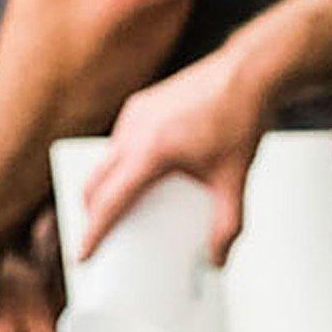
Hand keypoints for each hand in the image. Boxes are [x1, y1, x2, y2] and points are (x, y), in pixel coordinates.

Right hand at [82, 43, 272, 260]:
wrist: (250, 72)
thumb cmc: (241, 117)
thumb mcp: (236, 179)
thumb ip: (228, 223)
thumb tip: (217, 259)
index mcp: (152, 150)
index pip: (110, 201)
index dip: (93, 232)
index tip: (81, 255)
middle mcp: (135, 130)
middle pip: (95, 183)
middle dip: (91, 214)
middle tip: (98, 239)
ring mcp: (134, 114)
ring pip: (105, 160)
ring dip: (104, 187)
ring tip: (117, 210)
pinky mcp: (140, 104)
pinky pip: (119, 140)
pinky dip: (121, 162)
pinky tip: (139, 175)